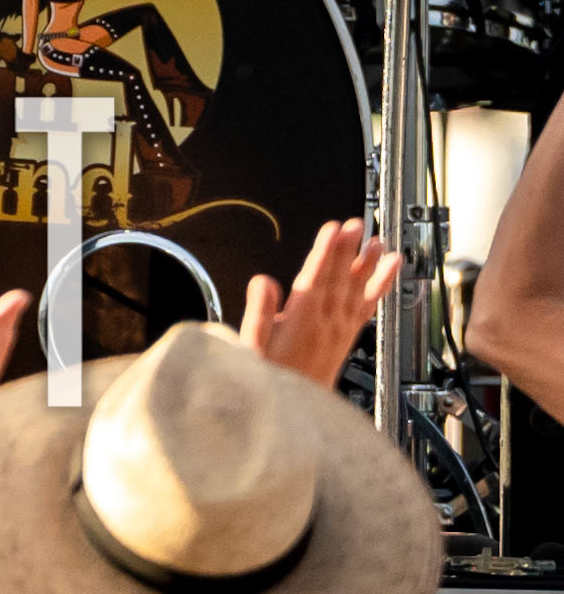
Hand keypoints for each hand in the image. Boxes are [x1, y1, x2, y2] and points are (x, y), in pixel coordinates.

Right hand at [239, 218, 402, 389]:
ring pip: (356, 292)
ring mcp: (340, 331)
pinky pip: (368, 309)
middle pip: (339, 279)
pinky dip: (380, 289)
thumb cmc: (271, 379)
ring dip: (368, 265)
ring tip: (378, 242)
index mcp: (302, 322)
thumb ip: (259, 314)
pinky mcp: (346, 337)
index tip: (335, 229)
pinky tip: (389, 274)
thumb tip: (264, 282)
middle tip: (358, 223)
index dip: (326, 252)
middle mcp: (327, 324)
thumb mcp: (252, 349)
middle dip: (348, 249)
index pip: (317, 278)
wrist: (294, 418)